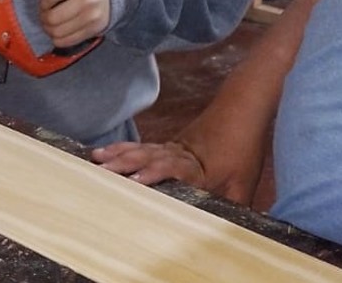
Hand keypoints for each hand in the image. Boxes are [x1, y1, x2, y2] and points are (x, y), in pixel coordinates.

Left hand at [38, 0, 109, 47]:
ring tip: (50, 24)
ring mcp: (92, 16)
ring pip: (57, 32)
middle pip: (53, 17)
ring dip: (49, 30)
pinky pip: (67, 41)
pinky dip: (58, 39)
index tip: (44, 3)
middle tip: (44, 15)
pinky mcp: (93, 30)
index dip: (43, 2)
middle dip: (43, 18)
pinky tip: (58, 32)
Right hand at [92, 113, 264, 203]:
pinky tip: (108, 151)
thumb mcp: (245, 183)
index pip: (173, 169)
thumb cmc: (244, 149)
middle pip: (149, 158)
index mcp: (198, 168)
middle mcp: (180, 155)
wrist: (242, 110)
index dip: (154, 174)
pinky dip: (123, 148)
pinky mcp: (169, 145)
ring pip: (142, 150)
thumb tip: (230, 232)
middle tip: (101, 171)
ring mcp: (172, 148)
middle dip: (124, 165)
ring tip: (96, 159)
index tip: (135, 181)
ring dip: (119, 155)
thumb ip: (234, 207)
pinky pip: (143, 146)